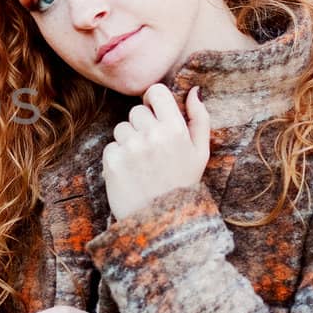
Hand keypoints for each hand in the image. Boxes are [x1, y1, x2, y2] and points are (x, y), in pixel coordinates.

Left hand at [102, 83, 210, 219]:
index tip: (155, 114)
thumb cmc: (183, 183)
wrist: (162, 221)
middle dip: (142, 126)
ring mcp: (130, 147)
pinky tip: (131, 173)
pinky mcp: (112, 161)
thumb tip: (194, 91)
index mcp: (175, 128)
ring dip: (129, 142)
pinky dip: (118, 158)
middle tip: (153, 150)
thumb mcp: (201, 152)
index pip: (155, 91)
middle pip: (136, 111)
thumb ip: (200, 118)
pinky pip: (110, 146)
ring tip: (142, 164)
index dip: (154, 101)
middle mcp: (151, 134)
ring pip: (121, 128)